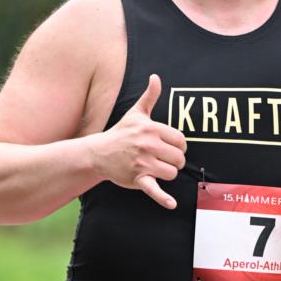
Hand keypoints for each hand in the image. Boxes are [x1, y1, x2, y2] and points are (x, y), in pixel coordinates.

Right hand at [91, 74, 186, 209]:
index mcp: (151, 129)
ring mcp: (142, 163)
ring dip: (167, 173)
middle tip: (161, 159)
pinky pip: (154, 190)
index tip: (169, 147)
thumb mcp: (136, 113)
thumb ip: (149, 96)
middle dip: (173, 161)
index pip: (181, 141)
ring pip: (171, 173)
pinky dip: (163, 198)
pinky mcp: (137, 179)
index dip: (178, 146)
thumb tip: (156, 77)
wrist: (98, 152)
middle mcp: (148, 145)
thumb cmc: (121, 133)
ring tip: (155, 168)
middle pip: (179, 158)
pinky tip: (171, 203)